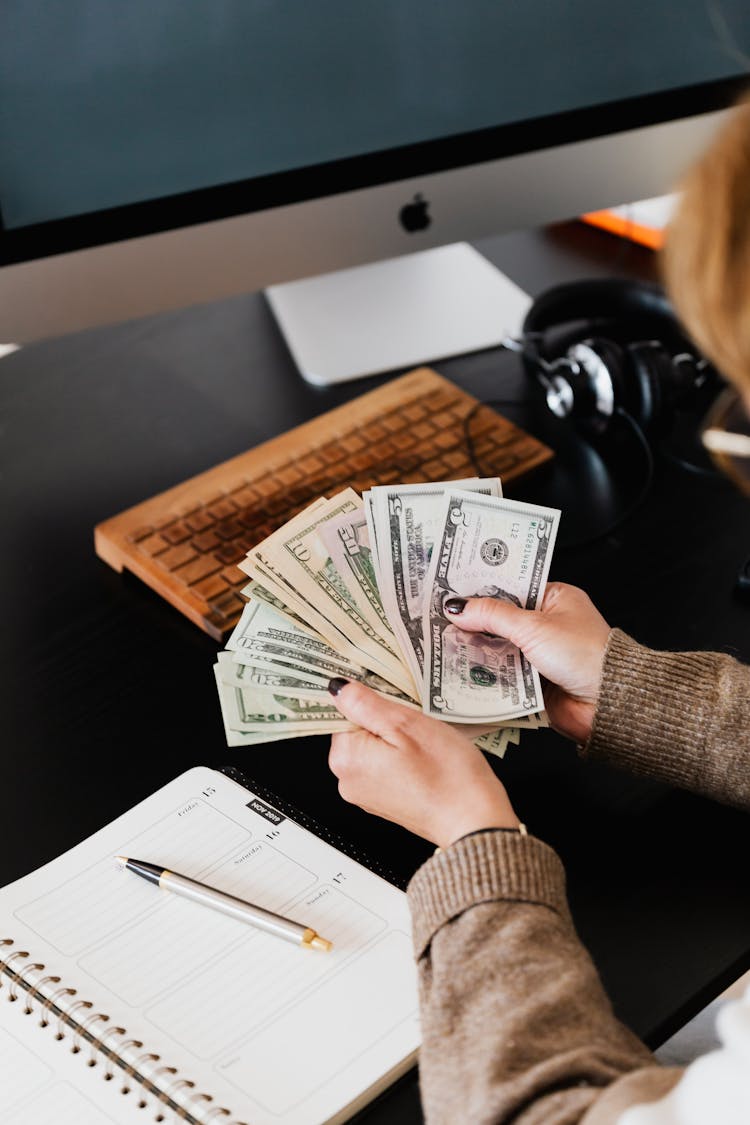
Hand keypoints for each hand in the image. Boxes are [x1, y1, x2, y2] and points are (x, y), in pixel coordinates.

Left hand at [328, 680, 518, 848]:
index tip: (395, 705)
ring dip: (397, 739)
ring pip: (375, 747)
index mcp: (347, 758)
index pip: (343, 713)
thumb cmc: (447, 776)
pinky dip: (403, 757)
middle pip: (358, 730)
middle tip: (415, 726)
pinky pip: (386, 765)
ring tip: (424, 745)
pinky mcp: (385, 801)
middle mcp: (349, 780)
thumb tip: (339, 689)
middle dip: (385, 721)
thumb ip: (366, 704)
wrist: (474, 820)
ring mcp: (366, 793)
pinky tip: (425, 760)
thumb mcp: (406, 724)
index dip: (372, 703)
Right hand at [445, 582, 610, 743]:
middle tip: (439, 620)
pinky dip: (486, 675)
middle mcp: (547, 625)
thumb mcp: (534, 626)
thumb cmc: (585, 654)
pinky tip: (462, 671)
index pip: (510, 588)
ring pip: (498, 650)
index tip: (451, 589)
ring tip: (443, 645)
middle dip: (474, 623)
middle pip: (500, 620)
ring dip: (477, 651)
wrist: (607, 702)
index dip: (481, 589)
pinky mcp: (533, 683)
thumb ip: (493, 615)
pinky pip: (502, 676)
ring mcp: (539, 655)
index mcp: (554, 599)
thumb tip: (459, 606)